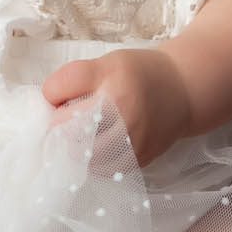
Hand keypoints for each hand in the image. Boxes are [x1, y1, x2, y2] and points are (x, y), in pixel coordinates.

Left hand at [40, 47, 192, 167]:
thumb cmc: (138, 74)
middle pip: (67, 128)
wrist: (183, 91)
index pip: (59, 87)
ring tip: (80, 140)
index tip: (57, 96)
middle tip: (65, 123)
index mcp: (110, 76)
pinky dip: (93, 162)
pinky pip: (103, 169)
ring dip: (73, 150)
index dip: (51, 93)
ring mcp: (132, 138)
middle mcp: (122, 108)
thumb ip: (75, 80)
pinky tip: (98, 150)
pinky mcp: (139, 159)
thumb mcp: (106, 63)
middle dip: (58, 127)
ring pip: (82, 156)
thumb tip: (47, 106)